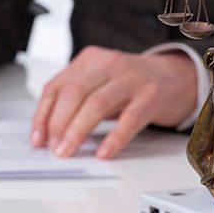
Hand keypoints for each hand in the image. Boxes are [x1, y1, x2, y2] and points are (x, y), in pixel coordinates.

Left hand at [31, 46, 196, 158]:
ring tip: (68, 151)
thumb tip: (50, 133)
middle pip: (73, 93)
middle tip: (53, 149)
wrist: (176, 76)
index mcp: (89, 59)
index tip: (38, 140)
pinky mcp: (151, 95)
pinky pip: (129, 119)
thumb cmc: (131, 84)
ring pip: (96, 104)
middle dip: (58, 124)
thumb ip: (77, 99)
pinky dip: (114, 138)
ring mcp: (131, 78)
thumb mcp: (100, 82)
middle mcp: (108, 64)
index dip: (43, 116)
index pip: (56, 87)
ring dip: (77, 131)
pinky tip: (103, 152)